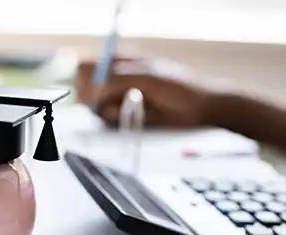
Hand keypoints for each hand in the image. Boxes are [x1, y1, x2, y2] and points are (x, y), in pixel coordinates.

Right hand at [74, 56, 216, 127]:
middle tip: (112, 105)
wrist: (200, 108)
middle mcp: (115, 78)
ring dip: (107, 113)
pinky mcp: (126, 115)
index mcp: (119, 61)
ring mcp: (120, 98)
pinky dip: (115, 121)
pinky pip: (109, 121)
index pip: (86, 67)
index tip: (93, 94)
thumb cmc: (179, 85)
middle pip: (87, 90)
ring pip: (97, 108)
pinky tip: (130, 118)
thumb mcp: (149, 76)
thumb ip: (119, 78)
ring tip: (128, 111)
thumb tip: (94, 85)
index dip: (85, 81)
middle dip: (94, 100)